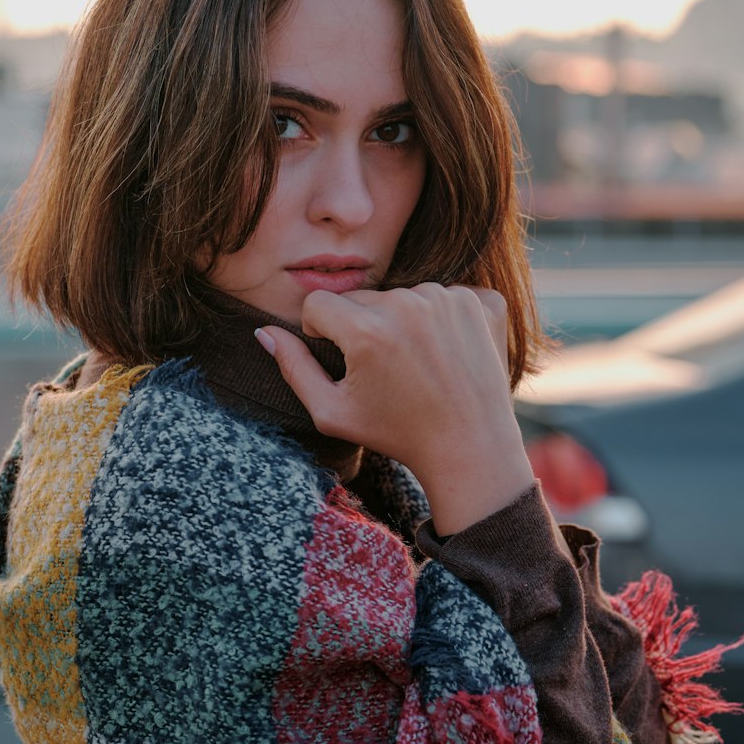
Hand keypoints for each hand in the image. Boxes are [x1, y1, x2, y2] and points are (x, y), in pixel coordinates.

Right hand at [257, 284, 533, 534]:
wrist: (470, 449)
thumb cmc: (396, 433)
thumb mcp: (331, 412)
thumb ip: (292, 368)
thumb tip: (263, 331)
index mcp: (366, 330)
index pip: (318, 303)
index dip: (320, 332)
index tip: (342, 360)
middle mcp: (408, 304)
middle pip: (361, 298)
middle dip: (361, 326)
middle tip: (385, 370)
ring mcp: (449, 299)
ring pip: (401, 294)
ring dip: (401, 321)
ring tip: (417, 365)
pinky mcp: (480, 301)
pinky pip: (443, 295)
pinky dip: (441, 319)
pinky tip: (446, 354)